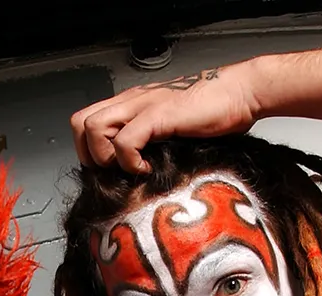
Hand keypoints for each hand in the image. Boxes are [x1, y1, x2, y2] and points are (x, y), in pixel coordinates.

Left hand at [69, 62, 267, 172]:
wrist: (241, 94)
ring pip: (94, 128)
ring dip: (107, 157)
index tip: (111, 171)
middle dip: (90, 155)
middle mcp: (130, 101)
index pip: (84, 123)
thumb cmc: (212, 114)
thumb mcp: (170, 132)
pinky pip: (125, 140)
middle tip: (115, 171)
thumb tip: (136, 175)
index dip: (89, 151)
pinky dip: (130, 161)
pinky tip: (148, 169)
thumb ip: (150, 144)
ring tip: (132, 168)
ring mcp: (142, 106)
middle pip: (80, 123)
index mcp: (130, 105)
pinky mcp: (159, 114)